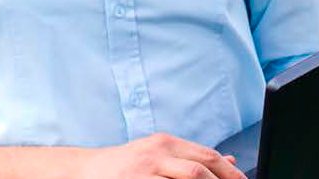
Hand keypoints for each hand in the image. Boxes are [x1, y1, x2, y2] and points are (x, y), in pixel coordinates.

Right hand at [78, 133, 244, 178]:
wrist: (88, 170)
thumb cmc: (128, 165)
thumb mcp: (160, 155)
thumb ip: (191, 157)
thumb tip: (229, 161)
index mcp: (166, 144)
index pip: (207, 157)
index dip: (229, 173)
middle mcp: (157, 154)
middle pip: (200, 171)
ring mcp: (146, 172)